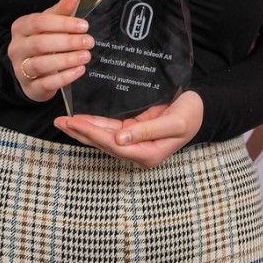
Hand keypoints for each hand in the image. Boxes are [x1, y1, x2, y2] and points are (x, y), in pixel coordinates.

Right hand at [8, 0, 91, 101]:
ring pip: (40, 64)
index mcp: (21, 28)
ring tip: (86, 56)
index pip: (38, 22)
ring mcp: (20, 69)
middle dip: (67, 42)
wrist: (31, 71)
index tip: (84, 25)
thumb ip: (61, 10)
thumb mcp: (51, 23)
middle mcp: (17, 48)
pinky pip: (45, 83)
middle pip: (39, 44)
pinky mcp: (30, 87)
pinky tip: (79, 70)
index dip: (62, 23)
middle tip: (89, 42)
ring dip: (66, 60)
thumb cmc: (44, 41)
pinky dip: (64, 77)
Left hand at [55, 90, 204, 168]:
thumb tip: (119, 139)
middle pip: (104, 144)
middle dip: (82, 133)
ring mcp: (135, 143)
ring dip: (84, 129)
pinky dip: (95, 124)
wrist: (201, 109)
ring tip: (63, 121)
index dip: (93, 133)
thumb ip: (148, 131)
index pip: (114, 145)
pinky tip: (82, 120)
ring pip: (104, 138)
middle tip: (60, 122)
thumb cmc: (191, 115)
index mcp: (148, 154)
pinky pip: (110, 129)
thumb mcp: (174, 123)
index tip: (76, 122)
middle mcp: (138, 152)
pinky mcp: (134, 132)